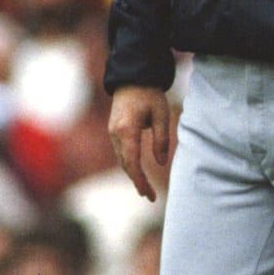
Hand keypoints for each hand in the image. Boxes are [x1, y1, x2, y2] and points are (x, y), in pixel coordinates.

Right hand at [108, 86, 176, 200]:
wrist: (132, 78)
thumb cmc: (149, 94)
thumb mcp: (161, 114)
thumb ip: (161, 139)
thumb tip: (161, 162)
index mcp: (127, 130)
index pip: (132, 162)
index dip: (140, 181)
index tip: (149, 195)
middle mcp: (115, 133)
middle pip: (125, 164)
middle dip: (137, 181)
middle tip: (150, 197)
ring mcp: (112, 132)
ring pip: (122, 159)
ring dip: (132, 174)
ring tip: (145, 189)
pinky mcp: (114, 131)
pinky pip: (121, 152)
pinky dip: (129, 164)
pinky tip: (138, 172)